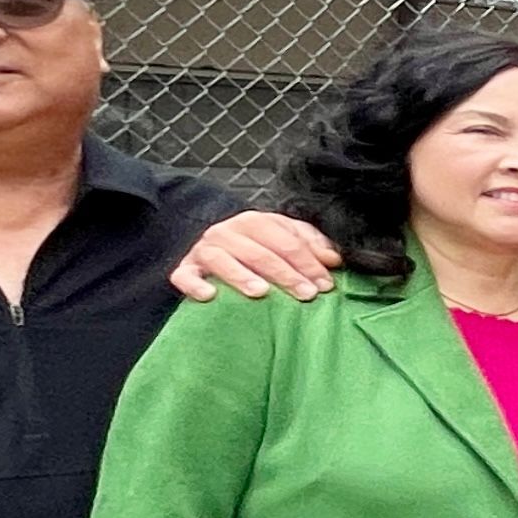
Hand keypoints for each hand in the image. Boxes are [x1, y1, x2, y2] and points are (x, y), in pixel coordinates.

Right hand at [169, 211, 338, 300]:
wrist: (211, 247)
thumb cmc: (254, 246)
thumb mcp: (283, 237)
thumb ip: (309, 244)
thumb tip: (333, 259)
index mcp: (255, 221)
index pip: (286, 242)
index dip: (308, 263)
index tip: (325, 284)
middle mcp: (227, 232)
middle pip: (260, 253)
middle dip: (286, 274)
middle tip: (306, 294)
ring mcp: (204, 250)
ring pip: (223, 260)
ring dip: (242, 276)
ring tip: (262, 292)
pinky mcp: (185, 268)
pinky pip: (184, 276)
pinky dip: (195, 285)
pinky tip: (210, 296)